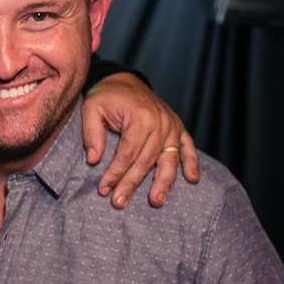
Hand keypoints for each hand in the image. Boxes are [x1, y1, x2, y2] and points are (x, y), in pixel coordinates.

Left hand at [82, 72, 199, 208]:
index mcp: (139, 117)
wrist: (123, 81)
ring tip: (156, 201)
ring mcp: (171, 125)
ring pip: (168, 159)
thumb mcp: (91, 109)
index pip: (127, 154)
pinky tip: (192, 179)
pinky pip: (188, 146)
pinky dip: (192, 162)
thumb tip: (94, 160)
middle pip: (146, 160)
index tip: (104, 190)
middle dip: (132, 183)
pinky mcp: (177, 127)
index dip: (115, 174)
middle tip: (120, 202)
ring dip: (163, 182)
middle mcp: (160, 122)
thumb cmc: (106, 96)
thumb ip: (91, 134)